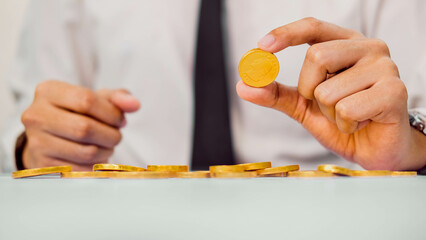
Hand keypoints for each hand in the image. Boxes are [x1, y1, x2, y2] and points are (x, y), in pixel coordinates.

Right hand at [21, 80, 139, 169]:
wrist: (51, 138)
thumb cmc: (77, 114)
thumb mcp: (95, 100)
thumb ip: (117, 98)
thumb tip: (134, 104)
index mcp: (47, 91)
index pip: (86, 100)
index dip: (111, 113)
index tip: (120, 120)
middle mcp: (36, 115)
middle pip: (85, 128)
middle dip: (111, 134)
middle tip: (116, 136)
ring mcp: (37, 142)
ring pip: (86, 152)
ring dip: (106, 151)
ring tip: (107, 146)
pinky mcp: (44, 165)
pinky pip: (82, 170)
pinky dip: (97, 166)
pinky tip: (97, 158)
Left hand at [237, 17, 425, 170]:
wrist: (375, 149)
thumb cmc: (344, 122)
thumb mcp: (304, 106)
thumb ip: (276, 95)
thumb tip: (243, 85)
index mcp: (346, 45)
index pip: (314, 27)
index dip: (287, 34)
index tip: (262, 46)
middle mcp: (369, 48)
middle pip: (316, 56)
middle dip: (309, 89)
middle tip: (324, 104)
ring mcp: (385, 67)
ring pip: (328, 89)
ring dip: (329, 113)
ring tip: (348, 117)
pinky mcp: (394, 91)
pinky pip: (347, 109)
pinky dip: (345, 125)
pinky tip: (361, 124)